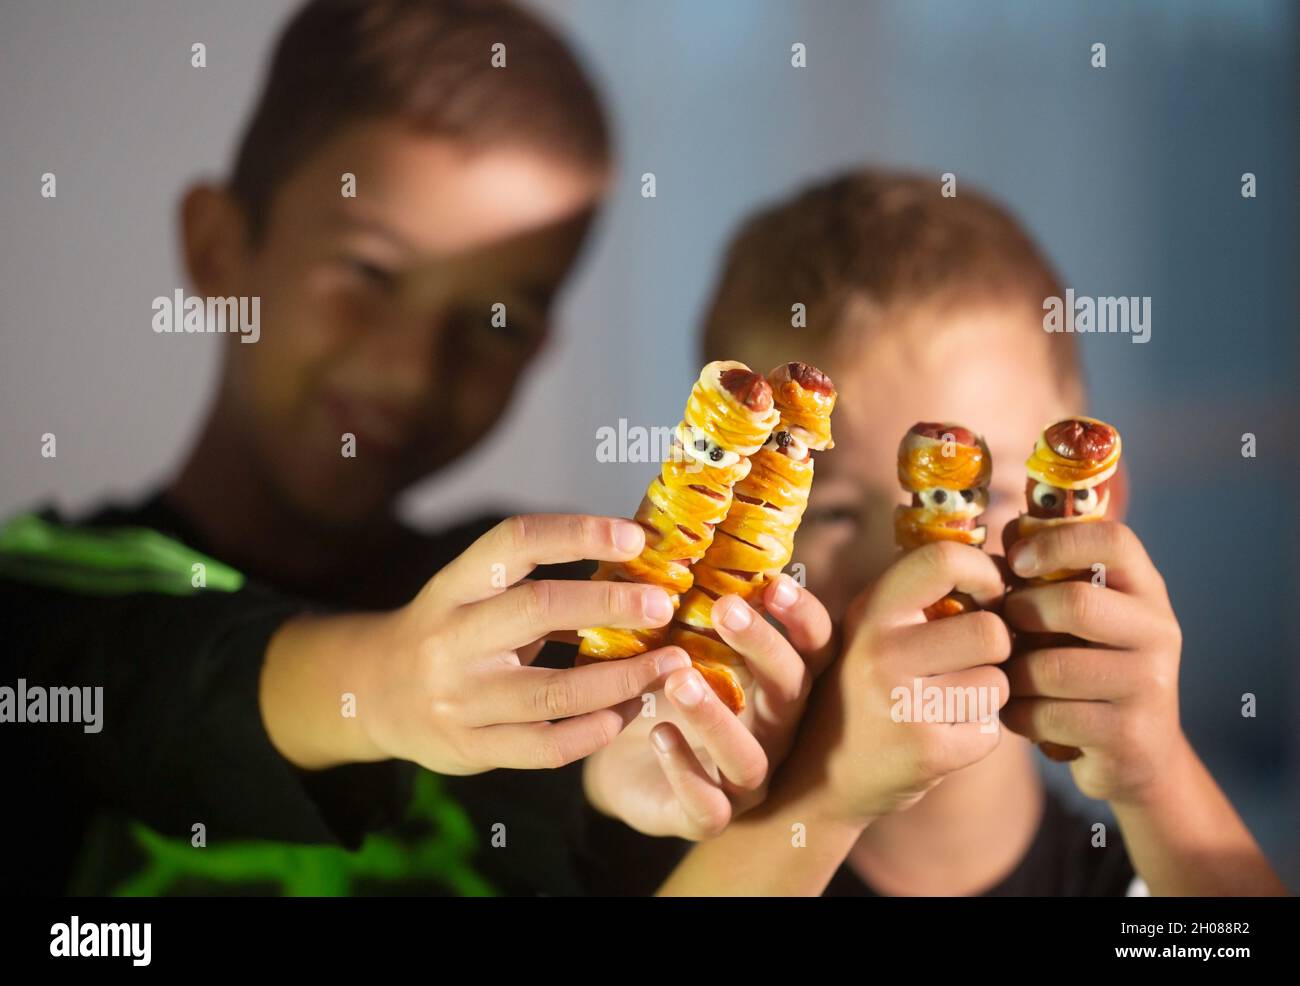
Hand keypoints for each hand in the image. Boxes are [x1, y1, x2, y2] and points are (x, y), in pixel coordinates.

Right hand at [352, 514, 691, 773]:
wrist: (374, 695)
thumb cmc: (449, 632)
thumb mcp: (471, 594)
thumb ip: (535, 581)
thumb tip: (634, 559)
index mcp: (454, 587)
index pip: (514, 542)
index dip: (577, 533)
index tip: (635, 538)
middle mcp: (451, 639)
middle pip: (538, 609)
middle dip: (610, 603)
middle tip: (663, 604)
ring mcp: (459, 700)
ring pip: (554, 692)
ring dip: (622, 679)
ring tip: (669, 666)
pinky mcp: (470, 750)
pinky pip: (545, 747)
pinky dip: (594, 732)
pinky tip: (627, 713)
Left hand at [582, 573, 832, 838]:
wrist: (625, 767)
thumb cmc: (664, 689)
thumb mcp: (678, 638)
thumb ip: (690, 595)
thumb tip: (674, 521)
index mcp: (778, 682)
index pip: (814, 648)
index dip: (802, 617)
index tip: (775, 583)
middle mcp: (774, 731)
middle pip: (793, 693)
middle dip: (764, 649)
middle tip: (724, 610)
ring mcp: (744, 779)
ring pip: (751, 759)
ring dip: (717, 718)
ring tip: (677, 678)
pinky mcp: (706, 815)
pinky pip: (708, 807)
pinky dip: (685, 773)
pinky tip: (659, 734)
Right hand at [790, 541, 1010, 826]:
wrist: (817, 778)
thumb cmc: (863, 691)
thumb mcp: (868, 632)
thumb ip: (918, 599)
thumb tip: (1003, 565)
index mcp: (870, 610)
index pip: (943, 559)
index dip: (984, 573)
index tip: (987, 596)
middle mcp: (880, 651)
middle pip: (992, 631)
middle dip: (995, 649)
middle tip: (970, 661)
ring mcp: (902, 703)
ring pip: (998, 682)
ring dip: (986, 693)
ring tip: (949, 700)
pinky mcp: (927, 751)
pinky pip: (991, 728)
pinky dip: (977, 733)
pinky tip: (942, 734)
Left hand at [1001, 519, 1185, 804]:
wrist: (1135, 756)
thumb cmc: (1085, 668)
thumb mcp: (1076, 616)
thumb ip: (1045, 575)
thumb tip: (1007, 529)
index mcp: (1145, 590)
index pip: (1114, 540)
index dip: (1057, 541)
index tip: (1016, 560)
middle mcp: (1159, 631)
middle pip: (1075, 604)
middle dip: (1021, 616)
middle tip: (1002, 630)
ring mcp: (1150, 685)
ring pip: (1052, 668)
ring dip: (1013, 674)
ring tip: (1007, 676)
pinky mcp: (1129, 734)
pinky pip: (1047, 715)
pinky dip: (1017, 714)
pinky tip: (1018, 713)